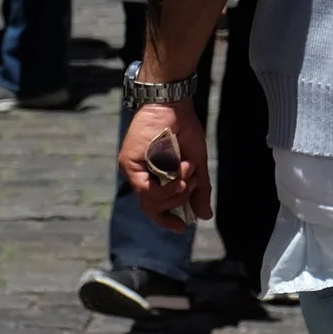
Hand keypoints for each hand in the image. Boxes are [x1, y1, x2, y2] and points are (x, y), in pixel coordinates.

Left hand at [120, 99, 211, 228]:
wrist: (174, 106)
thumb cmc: (184, 130)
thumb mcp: (196, 163)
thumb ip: (199, 190)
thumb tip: (204, 216)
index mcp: (156, 179)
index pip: (156, 209)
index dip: (168, 220)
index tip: (183, 227)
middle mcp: (142, 178)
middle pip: (154, 209)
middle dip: (179, 199)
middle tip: (192, 180)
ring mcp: (134, 172)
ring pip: (150, 202)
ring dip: (175, 190)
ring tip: (187, 169)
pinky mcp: (128, 164)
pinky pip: (146, 189)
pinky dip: (165, 185)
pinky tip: (178, 172)